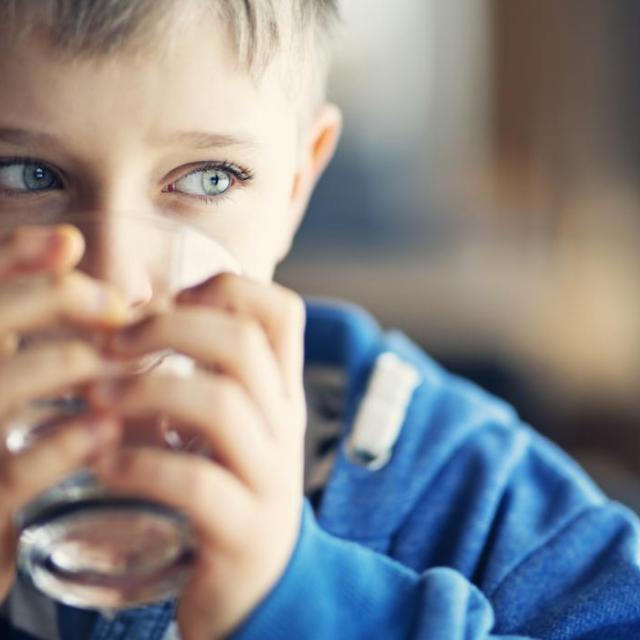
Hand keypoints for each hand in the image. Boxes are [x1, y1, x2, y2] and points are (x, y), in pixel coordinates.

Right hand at [0, 225, 128, 600]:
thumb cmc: (4, 447)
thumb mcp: (10, 374)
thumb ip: (26, 318)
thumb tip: (68, 244)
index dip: (11, 257)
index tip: (69, 243)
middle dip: (49, 301)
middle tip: (114, 305)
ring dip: (67, 364)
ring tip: (120, 362)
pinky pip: (14, 473)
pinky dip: (62, 445)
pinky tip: (104, 428)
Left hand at [92, 273, 306, 638]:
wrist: (265, 583)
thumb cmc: (233, 488)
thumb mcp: (231, 425)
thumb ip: (202, 376)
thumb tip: (133, 322)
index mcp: (281, 391)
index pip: (283, 312)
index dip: (227, 288)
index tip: (172, 300)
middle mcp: (284, 423)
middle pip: (244, 345)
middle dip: (169, 328)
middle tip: (115, 343)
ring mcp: (269, 476)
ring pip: (223, 406)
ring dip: (148, 391)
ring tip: (100, 401)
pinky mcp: (244, 528)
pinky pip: (198, 484)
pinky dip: (142, 465)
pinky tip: (108, 463)